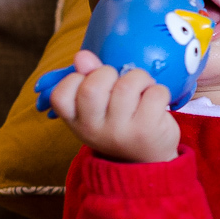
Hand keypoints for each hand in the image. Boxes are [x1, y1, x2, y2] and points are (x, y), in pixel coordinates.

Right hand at [48, 50, 179, 162]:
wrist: (147, 162)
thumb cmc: (120, 125)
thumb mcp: (97, 109)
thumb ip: (87, 80)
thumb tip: (82, 56)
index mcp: (76, 122)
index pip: (61, 94)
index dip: (76, 78)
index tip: (92, 81)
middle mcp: (94, 129)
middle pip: (93, 86)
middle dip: (108, 72)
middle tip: (120, 81)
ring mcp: (121, 131)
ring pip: (127, 85)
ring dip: (139, 78)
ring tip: (142, 88)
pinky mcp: (148, 130)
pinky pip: (155, 93)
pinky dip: (159, 90)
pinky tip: (156, 101)